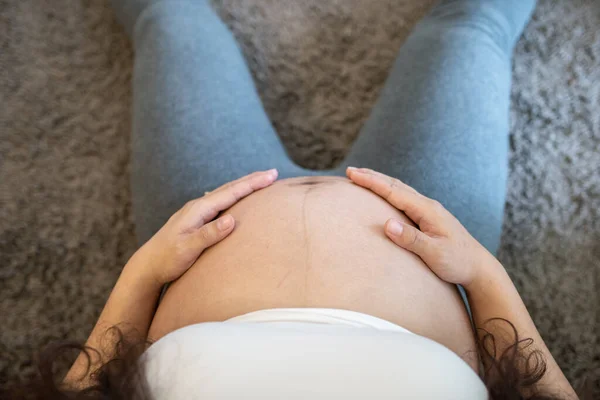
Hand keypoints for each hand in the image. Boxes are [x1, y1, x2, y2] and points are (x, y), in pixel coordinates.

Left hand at [133, 169, 278, 285]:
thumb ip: (209, 234)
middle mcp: (198, 206)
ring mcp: (196, 212)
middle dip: (252, 180)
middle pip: (230, 188)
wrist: (147, 266)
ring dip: (244, 187)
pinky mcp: (196, 220)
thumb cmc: (167, 259)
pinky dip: (233, 197)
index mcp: (198, 210)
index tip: (271, 176)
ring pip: (225, 194)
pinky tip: (234, 197)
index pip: (231, 193)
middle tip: (273, 173)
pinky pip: (220, 202)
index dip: (252, 184)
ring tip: (260, 181)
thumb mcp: (188, 249)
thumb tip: (231, 219)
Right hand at [346, 167, 497, 286]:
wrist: (479, 268)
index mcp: (427, 210)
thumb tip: (387, 224)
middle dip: (372, 177)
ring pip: (400, 190)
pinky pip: (404, 199)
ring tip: (363, 177)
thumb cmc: (457, 262)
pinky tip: (385, 195)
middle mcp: (428, 205)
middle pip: (395, 185)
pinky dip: (390, 192)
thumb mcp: (434, 253)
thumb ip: (410, 238)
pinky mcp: (429, 218)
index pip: (393, 191)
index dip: (371, 181)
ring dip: (380, 182)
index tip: (352, 173)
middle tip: (350, 171)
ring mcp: (429, 210)